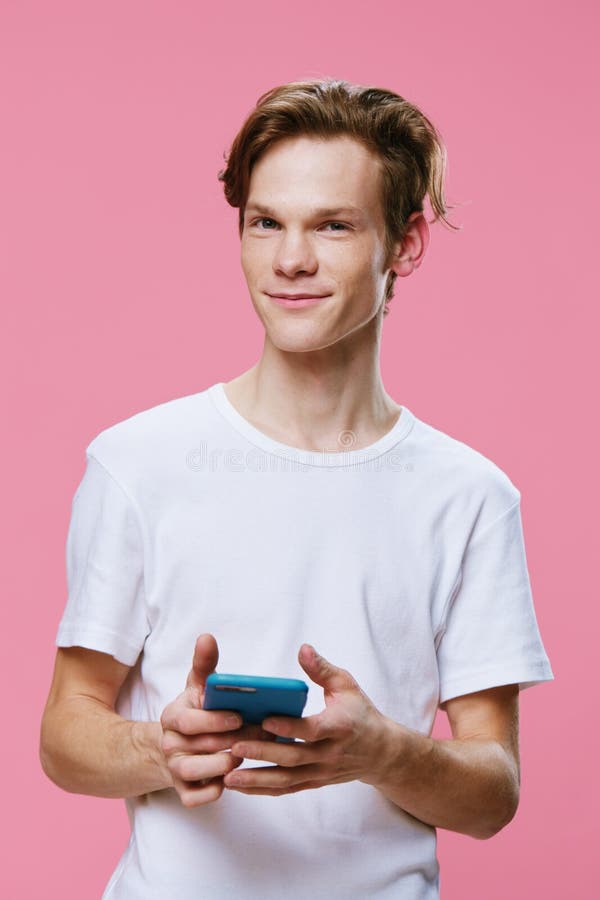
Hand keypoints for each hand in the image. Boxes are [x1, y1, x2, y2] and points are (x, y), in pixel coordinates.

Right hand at [160, 633, 266, 806]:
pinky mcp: (183, 791)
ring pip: (197, 772)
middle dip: (232, 741)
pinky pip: (197, 797)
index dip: (215, 720)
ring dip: (224, 766)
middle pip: (200, 746)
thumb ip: (204, 664)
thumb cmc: (195, 712)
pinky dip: (213, 791)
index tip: (240, 717)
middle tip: (260, 736)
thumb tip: (207, 637)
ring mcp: (174, 769)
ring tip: (244, 756)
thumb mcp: (198, 686)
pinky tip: (233, 780)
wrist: (174, 746)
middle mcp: (169, 743)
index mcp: (172, 716)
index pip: (188, 721)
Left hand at [223, 644, 396, 795]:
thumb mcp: (346, 686)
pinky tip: (240, 786)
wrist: (380, 752)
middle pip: (294, 757)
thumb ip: (322, 669)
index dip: (290, 727)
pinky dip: (263, 790)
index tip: (266, 720)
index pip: (312, 730)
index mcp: (339, 727)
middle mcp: (330, 754)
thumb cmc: (360, 713)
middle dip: (264, 753)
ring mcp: (321, 772)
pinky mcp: (314, 782)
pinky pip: (287, 789)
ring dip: (258, 779)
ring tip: (229, 777)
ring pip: (287, 779)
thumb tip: (303, 649)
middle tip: (235, 746)